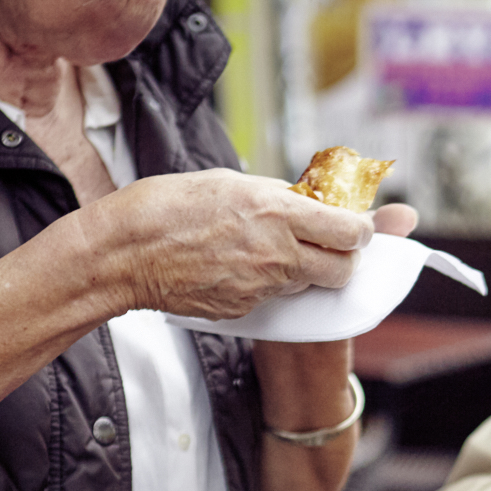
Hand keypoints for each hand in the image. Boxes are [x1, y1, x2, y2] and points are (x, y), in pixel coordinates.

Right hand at [80, 168, 374, 319]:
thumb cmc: (171, 206)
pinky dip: (267, 283)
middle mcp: (277, 252)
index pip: (353, 231)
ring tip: (269, 249)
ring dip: (303, 269)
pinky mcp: (245, 308)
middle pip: (343, 269)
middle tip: (329, 245)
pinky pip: (273, 297)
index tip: (358, 226)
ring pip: (308, 284)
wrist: (126, 252)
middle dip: (344, 258)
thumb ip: (280, 196)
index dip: (363, 230)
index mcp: (279, 211)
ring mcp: (261, 285)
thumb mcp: (232, 182)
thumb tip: (314, 202)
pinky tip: (238, 265)